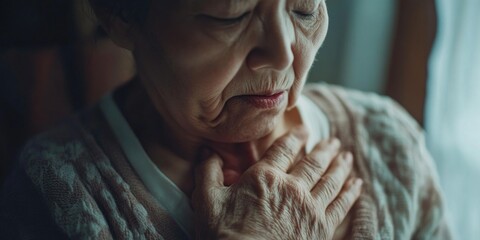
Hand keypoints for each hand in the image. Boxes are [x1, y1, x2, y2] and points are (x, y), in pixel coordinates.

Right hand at [192, 127, 362, 239]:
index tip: (304, 130)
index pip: (284, 149)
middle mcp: (291, 188)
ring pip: (330, 181)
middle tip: (333, 142)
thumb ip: (207, 171)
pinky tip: (357, 185)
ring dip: (340, 167)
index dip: (295, 137)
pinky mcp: (321, 228)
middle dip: (324, 150)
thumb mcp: (206, 200)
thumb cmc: (224, 235)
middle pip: (313, 163)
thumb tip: (207, 151)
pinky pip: (341, 205)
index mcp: (264, 177)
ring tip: (347, 157)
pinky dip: (351, 193)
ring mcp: (309, 208)